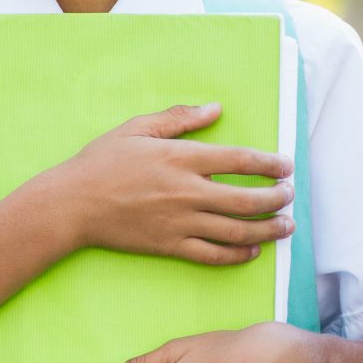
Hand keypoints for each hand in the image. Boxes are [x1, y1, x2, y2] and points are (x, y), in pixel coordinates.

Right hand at [50, 104, 294, 266]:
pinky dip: (237, 254)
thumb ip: (179, 119)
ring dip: (267, 229)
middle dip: (276, 199)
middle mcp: (186, 191)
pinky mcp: (169, 246)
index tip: (286, 166)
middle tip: (290, 196)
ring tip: (286, 226)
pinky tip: (252, 250)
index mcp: (180, 158)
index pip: (239, 160)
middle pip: (246, 198)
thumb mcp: (137, 129)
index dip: (269, 164)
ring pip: (235, 230)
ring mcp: (179, 222)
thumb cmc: (101, 163)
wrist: (72, 204)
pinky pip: (212, 254)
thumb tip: (214, 109)